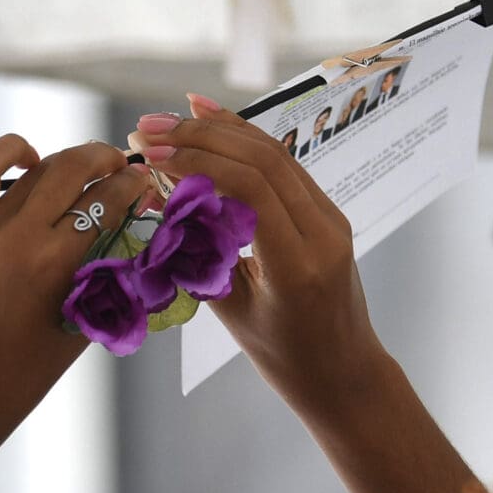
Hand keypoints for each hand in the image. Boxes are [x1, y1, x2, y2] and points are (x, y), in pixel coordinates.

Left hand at [0, 134, 159, 478]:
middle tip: (123, 168)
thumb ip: (108, 269)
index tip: (147, 184)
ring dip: (70, 161)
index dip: (135, 186)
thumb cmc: (28, 370)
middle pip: (76, 169)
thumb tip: (134, 226)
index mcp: (55, 264)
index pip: (109, 202)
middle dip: (108, 161)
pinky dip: (12, 151)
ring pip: (39, 168)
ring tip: (88, 168)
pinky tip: (32, 158)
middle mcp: (19, 236)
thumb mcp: (84, 319)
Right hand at [134, 94, 380, 403]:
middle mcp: (323, 232)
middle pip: (261, 160)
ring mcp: (331, 217)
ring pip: (274, 153)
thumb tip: (162, 194)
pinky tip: (210, 120)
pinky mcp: (327, 212)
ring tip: (168, 119)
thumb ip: (201, 252)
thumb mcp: (232, 312)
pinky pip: (283, 166)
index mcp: (298, 264)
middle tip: (148, 129)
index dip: (198, 162)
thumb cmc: (285, 357)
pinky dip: (243, 141)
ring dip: (218, 130)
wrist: (344, 374)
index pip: (250, 188)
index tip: (152, 155)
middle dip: (199, 137)